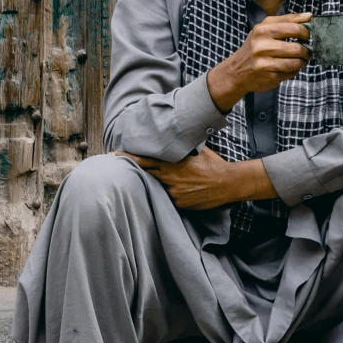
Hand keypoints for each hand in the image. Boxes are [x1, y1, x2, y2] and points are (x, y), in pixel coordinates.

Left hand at [126, 147, 276, 209]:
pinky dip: (172, 193)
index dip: (129, 158)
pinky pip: (170, 197)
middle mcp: (170, 179)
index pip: (145, 161)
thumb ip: (182, 148)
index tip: (114, 155)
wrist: (228, 184)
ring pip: (159, 187)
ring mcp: (174, 193)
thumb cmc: (213, 165)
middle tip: (120, 166)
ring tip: (172, 180)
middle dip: (136, 171)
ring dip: (160, 184)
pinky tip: (185, 189)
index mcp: (172, 164)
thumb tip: (174, 139)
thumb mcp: (197, 151)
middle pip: (147, 175)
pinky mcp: (180, 204)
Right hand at [203, 15, 311, 113]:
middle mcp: (262, 46)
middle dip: (307, 50)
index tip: (308, 35)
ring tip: (301, 60)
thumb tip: (309, 15)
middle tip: (307, 51)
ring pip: (296, 62)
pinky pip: (291, 73)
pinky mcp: (269, 77)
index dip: (306, 32)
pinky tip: (289, 67)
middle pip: (297, 48)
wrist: (236, 71)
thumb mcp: (265, 28)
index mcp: (263, 30)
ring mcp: (265, 63)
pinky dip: (294, 71)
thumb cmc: (255, 46)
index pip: (294, 28)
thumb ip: (287, 20)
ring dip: (302, 62)